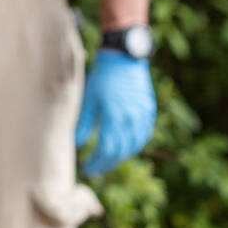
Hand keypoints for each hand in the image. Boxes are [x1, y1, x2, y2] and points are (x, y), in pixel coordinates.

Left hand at [75, 51, 155, 176]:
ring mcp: (143, 115)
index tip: (87, 167)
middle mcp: (131, 119)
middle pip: (121, 152)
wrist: (123, 58)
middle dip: (107, 164)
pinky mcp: (149, 111)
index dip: (96, 163)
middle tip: (95, 168)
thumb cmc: (102, 78)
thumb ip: (83, 124)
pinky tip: (125, 148)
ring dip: (121, 157)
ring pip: (134, 146)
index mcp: (114, 117)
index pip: (106, 150)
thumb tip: (78, 145)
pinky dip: (134, 145)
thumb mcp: (88, 100)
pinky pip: (144, 135)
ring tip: (107, 160)